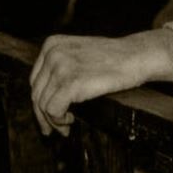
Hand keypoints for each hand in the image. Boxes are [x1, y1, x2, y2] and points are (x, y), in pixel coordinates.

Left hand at [29, 29, 172, 135]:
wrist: (137, 56)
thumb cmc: (113, 59)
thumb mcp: (79, 54)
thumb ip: (59, 67)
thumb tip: (41, 99)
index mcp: (52, 44)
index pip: (35, 80)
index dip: (40, 101)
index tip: (48, 114)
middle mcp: (53, 53)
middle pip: (37, 93)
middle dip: (44, 115)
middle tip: (56, 128)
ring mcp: (61, 66)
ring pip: (43, 104)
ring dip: (53, 120)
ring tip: (67, 124)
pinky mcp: (70, 82)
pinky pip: (53, 110)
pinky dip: (59, 120)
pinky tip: (71, 119)